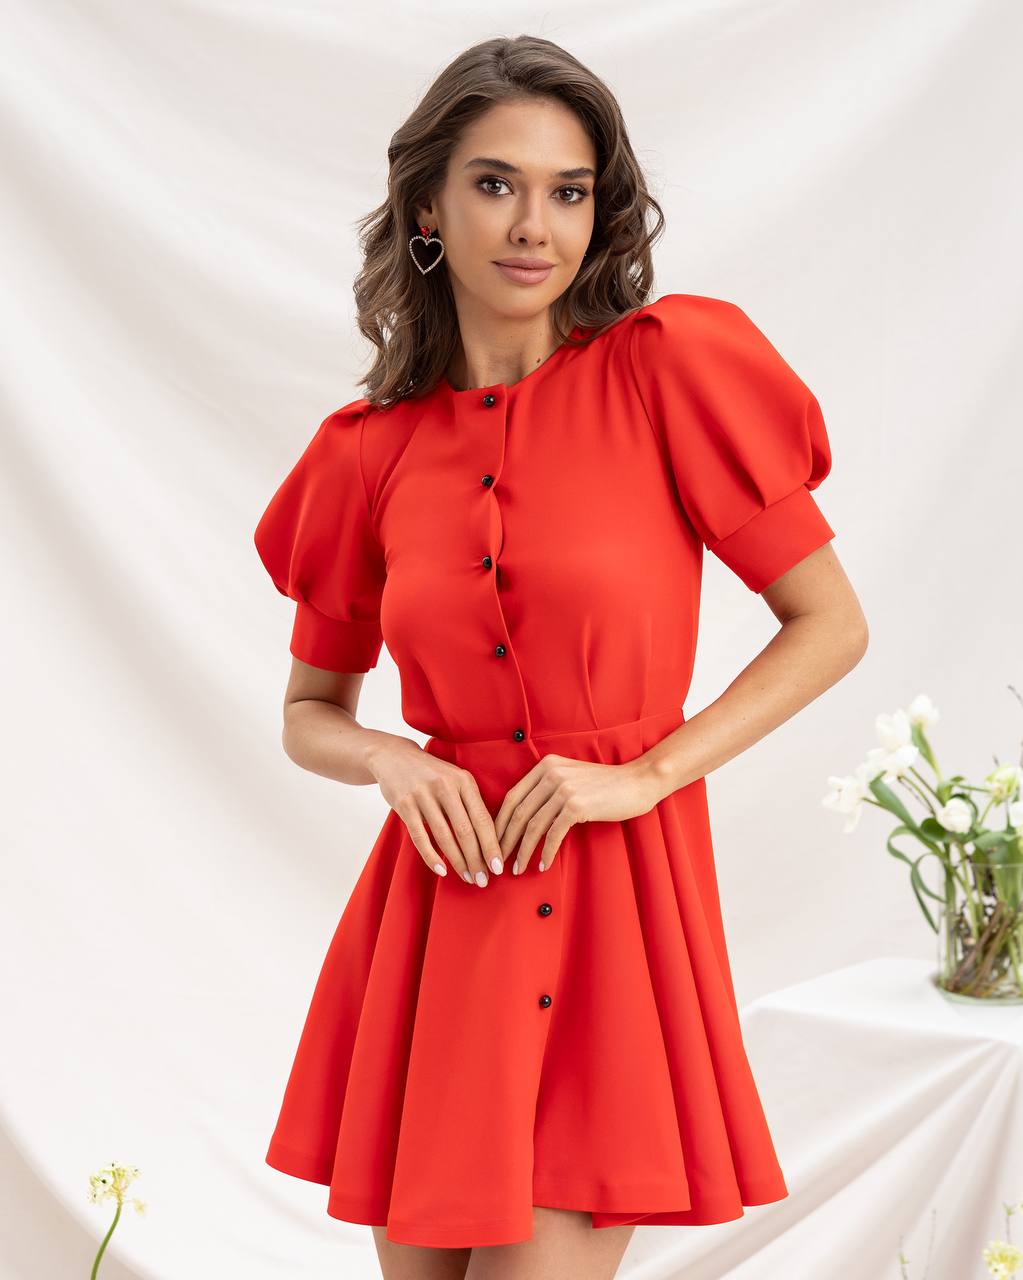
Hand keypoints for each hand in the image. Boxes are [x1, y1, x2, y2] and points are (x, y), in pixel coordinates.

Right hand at [367, 736, 503, 885]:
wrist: (394, 757)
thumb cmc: (432, 774)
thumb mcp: (456, 779)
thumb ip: (471, 803)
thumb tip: (490, 840)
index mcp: (464, 780)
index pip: (482, 818)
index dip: (491, 845)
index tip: (498, 867)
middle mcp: (445, 786)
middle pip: (465, 830)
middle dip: (476, 859)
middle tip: (483, 880)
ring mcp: (423, 795)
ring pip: (444, 836)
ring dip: (457, 861)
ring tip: (467, 877)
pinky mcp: (405, 804)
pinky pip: (420, 836)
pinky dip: (431, 856)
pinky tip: (441, 870)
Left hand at [494, 756, 662, 874]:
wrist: (638, 782)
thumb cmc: (605, 785)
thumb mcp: (571, 777)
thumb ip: (547, 788)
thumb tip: (521, 818)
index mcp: (546, 765)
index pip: (512, 796)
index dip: (500, 823)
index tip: (494, 842)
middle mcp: (551, 773)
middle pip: (519, 812)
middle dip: (506, 840)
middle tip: (499, 861)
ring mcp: (564, 789)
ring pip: (533, 826)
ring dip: (523, 851)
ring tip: (517, 868)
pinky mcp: (577, 805)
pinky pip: (553, 834)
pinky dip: (545, 852)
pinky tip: (542, 864)